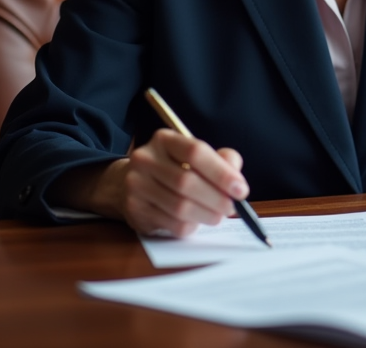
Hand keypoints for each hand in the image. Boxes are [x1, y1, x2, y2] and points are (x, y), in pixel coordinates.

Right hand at [61, 128, 250, 237]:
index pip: (195, 152)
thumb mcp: (194, 156)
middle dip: (216, 198)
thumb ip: (220, 160)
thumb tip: (236, 176)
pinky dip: (191, 226)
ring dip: (206, 215)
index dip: (221, 173)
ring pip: (180, 206)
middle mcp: (145, 159)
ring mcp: (136, 185)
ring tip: (218, 215)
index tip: (240, 189)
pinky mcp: (135, 210)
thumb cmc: (171, 168)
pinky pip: (171, 224)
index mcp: (164, 140)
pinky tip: (197, 221)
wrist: (125, 183)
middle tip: (232, 207)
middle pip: (187, 182)